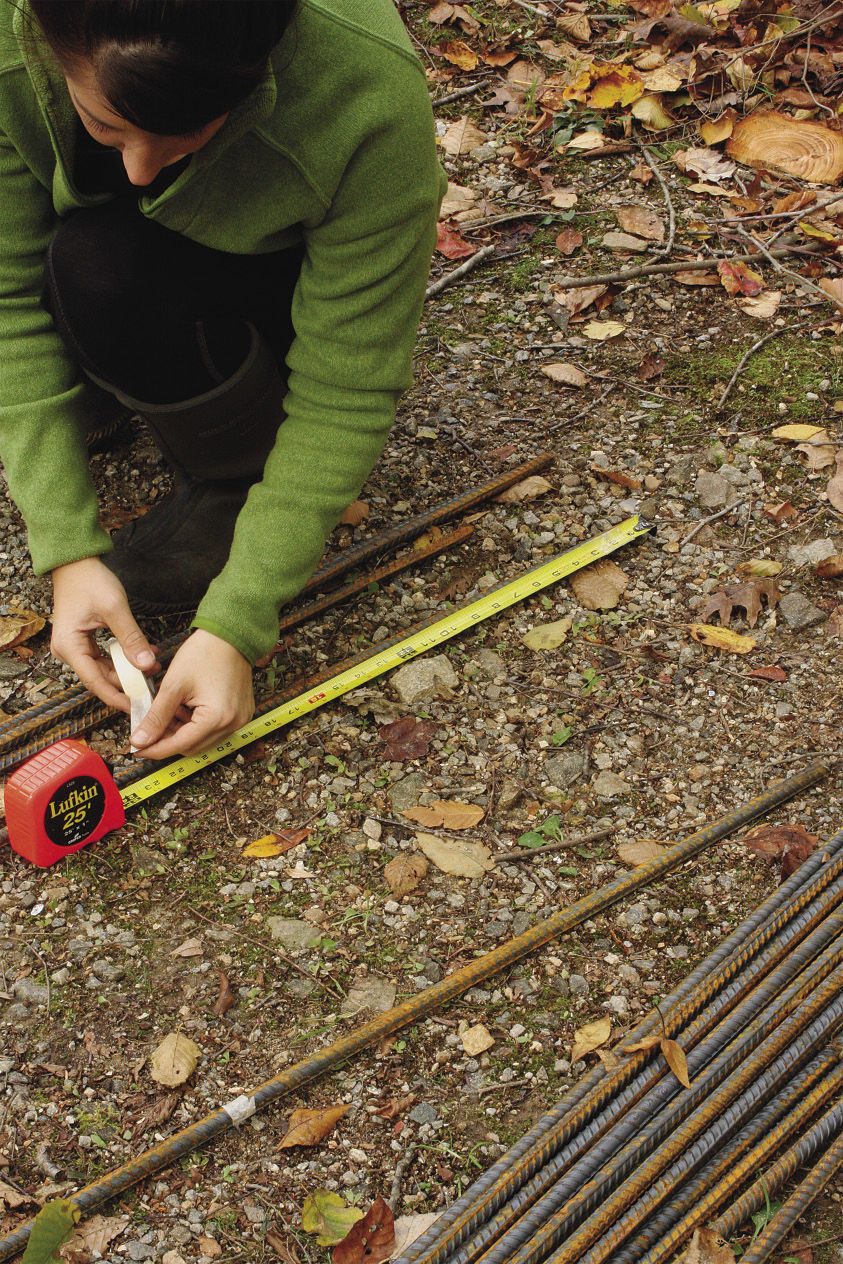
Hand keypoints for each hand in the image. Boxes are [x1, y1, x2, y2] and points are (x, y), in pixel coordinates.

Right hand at [51, 557, 158, 711]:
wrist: (77, 562)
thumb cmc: (90, 581)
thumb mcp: (115, 609)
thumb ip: (131, 638)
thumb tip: (146, 665)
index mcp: (70, 647)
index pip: (95, 682)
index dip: (117, 697)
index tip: (137, 707)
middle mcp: (69, 651)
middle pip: (101, 678)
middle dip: (128, 682)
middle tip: (155, 685)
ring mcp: (75, 647)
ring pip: (105, 669)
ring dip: (129, 669)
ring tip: (154, 667)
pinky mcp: (84, 641)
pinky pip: (106, 657)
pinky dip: (125, 658)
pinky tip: (145, 655)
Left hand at [130, 629, 253, 758]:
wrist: (231, 635)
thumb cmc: (206, 653)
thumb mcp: (173, 686)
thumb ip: (156, 717)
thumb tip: (140, 740)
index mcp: (217, 718)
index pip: (180, 745)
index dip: (155, 749)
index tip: (136, 749)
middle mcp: (232, 724)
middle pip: (192, 747)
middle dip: (166, 742)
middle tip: (146, 732)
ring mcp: (239, 719)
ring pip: (202, 740)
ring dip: (180, 733)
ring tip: (163, 717)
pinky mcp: (240, 714)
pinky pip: (213, 730)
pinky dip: (194, 726)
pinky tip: (181, 712)